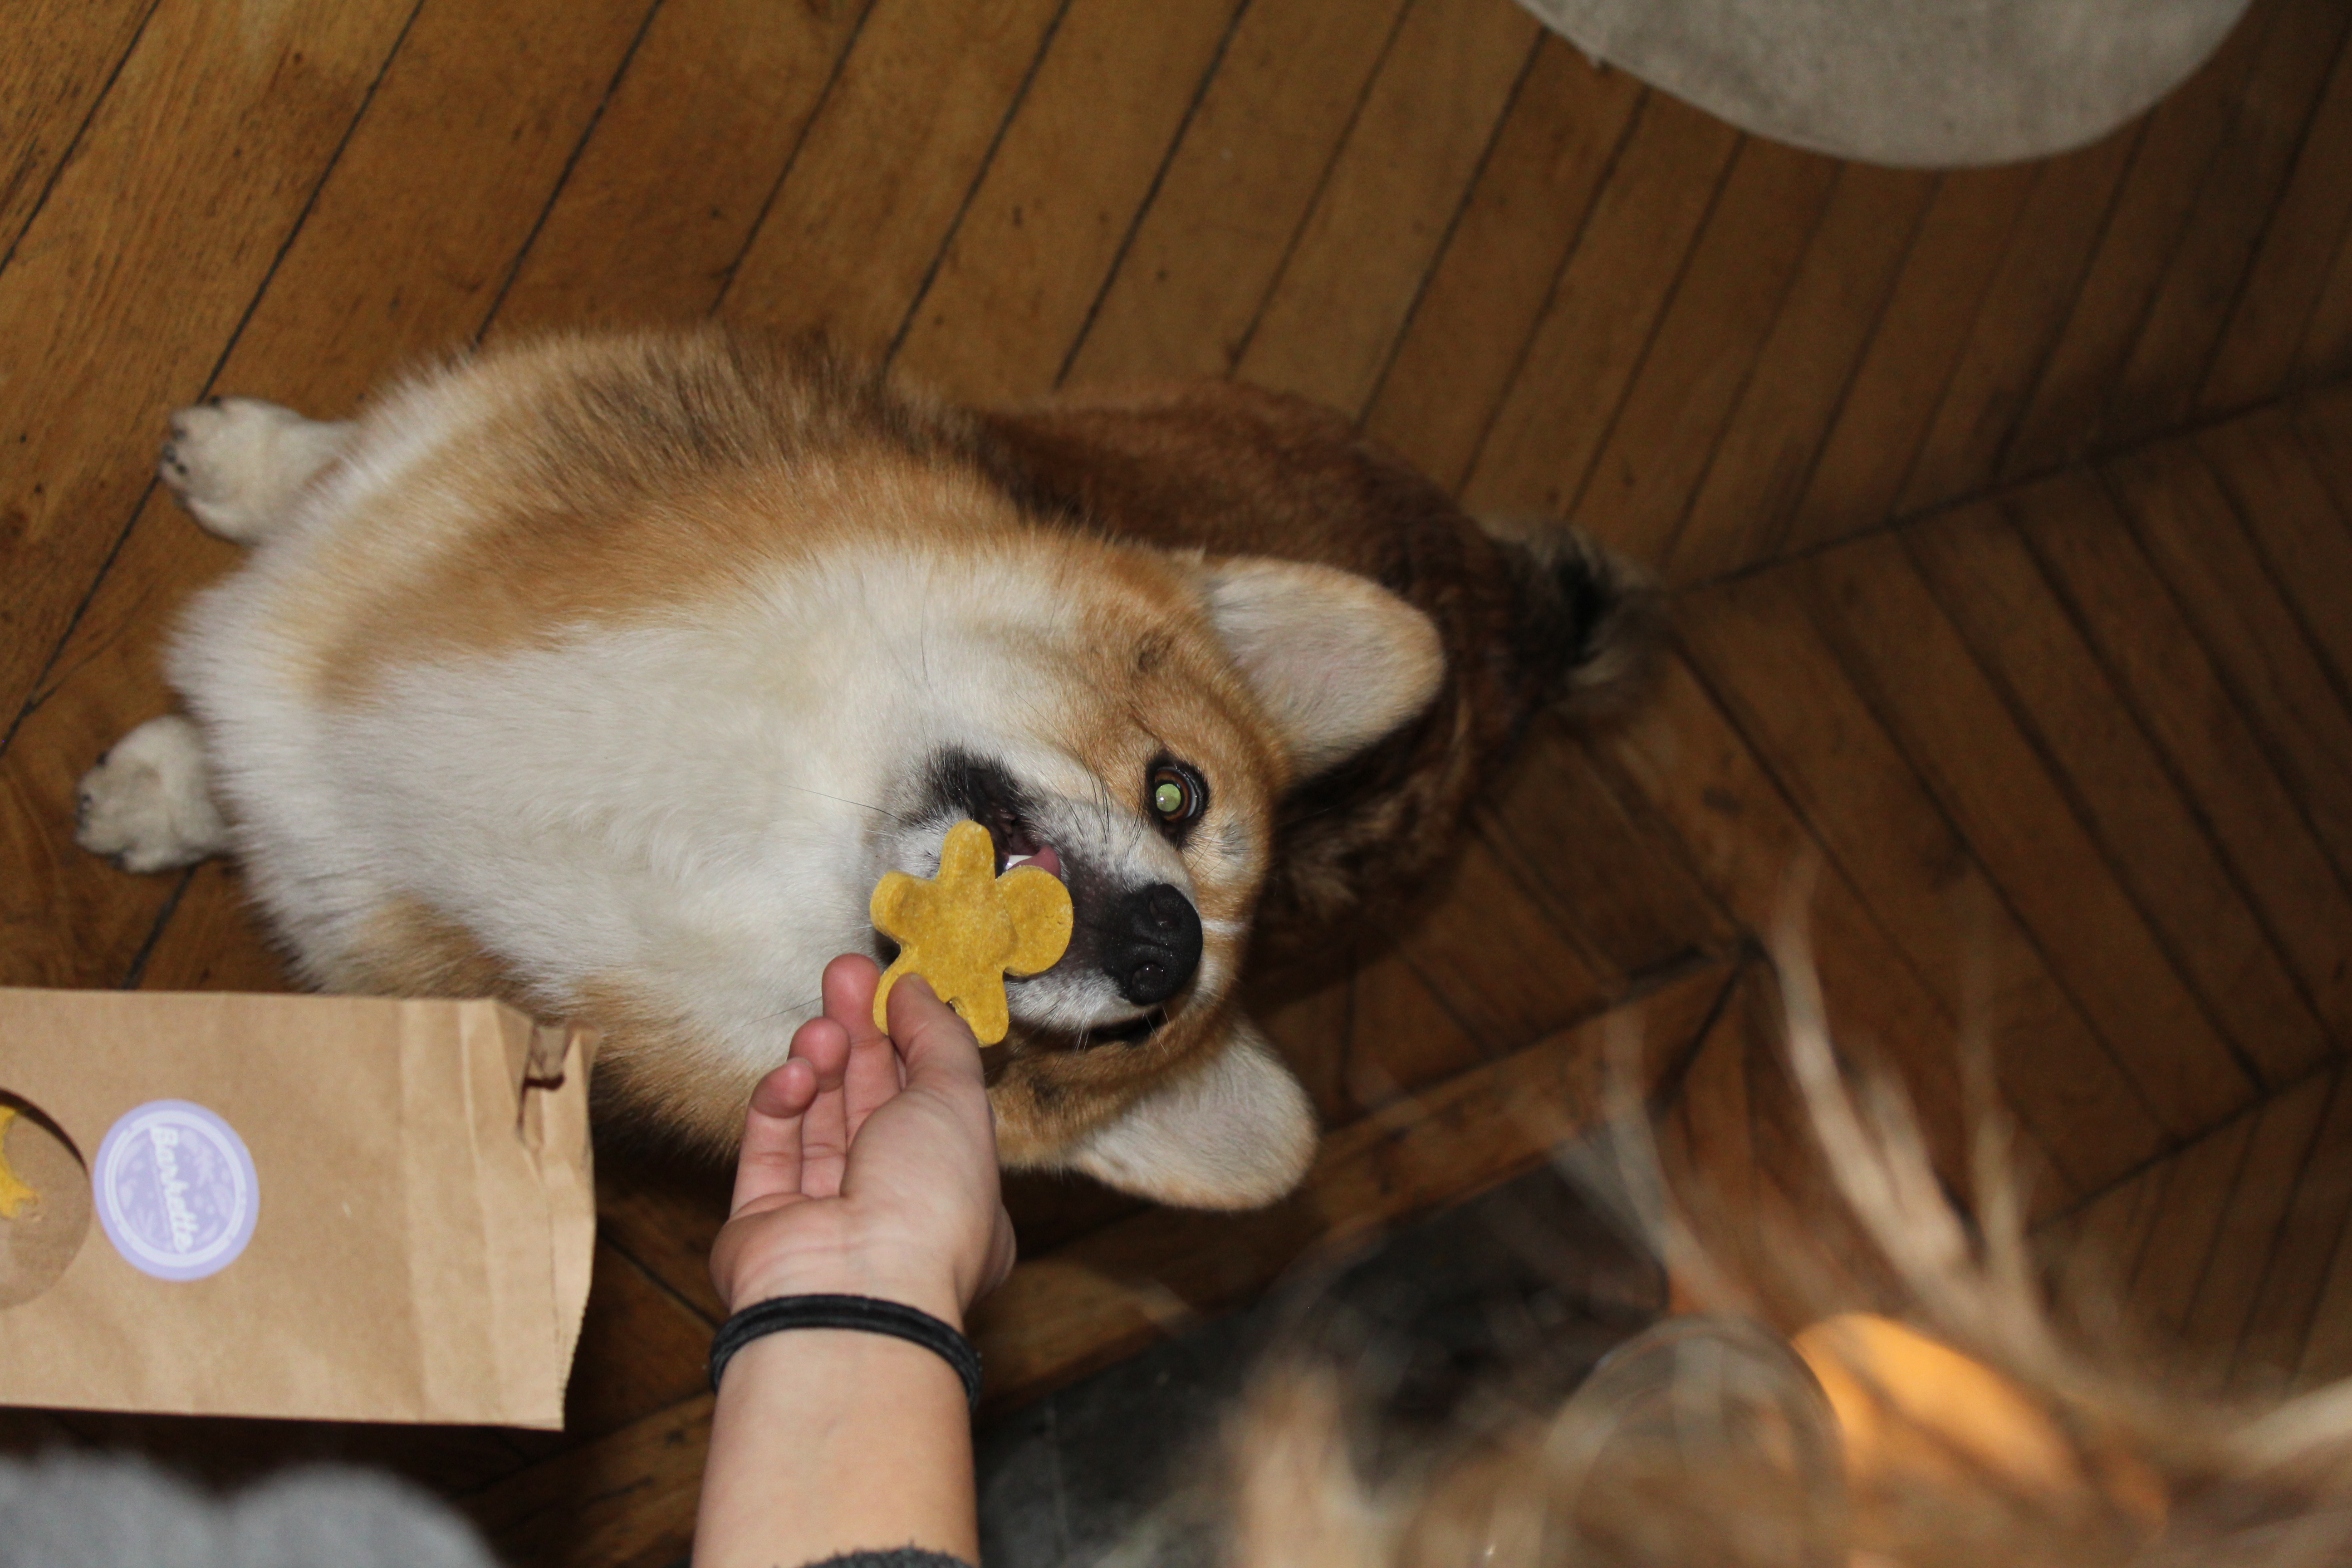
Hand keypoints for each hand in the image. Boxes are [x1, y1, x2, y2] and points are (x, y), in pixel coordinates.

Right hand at [707, 955, 1016, 1329]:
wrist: (855, 1296)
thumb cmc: (928, 1208)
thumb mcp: (957, 1100)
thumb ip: (936, 1037)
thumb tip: (914, 989)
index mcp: (957, 1199)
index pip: (932, 1106)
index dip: (911, 1043)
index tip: (891, 988)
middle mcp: (893, 1215)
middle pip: (870, 1106)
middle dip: (858, 1037)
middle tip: (842, 974)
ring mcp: (825, 1223)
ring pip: (818, 1124)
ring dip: (819, 1066)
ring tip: (821, 1026)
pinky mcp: (764, 1226)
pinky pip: (770, 1151)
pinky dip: (780, 1106)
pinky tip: (794, 1075)